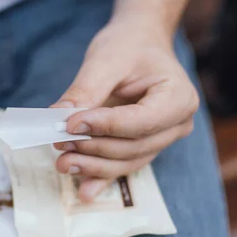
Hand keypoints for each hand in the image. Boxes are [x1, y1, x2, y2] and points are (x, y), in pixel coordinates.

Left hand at [53, 15, 198, 201]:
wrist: (140, 44)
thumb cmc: (128, 46)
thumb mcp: (105, 59)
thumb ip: (85, 89)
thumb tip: (57, 117)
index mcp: (178, 97)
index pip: (140, 121)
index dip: (104, 126)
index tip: (69, 124)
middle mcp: (177, 124)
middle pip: (133, 146)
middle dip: (93, 148)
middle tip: (58, 142)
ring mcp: (162, 139)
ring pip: (126, 162)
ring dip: (92, 166)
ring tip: (62, 163)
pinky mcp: (144, 148)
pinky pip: (122, 167)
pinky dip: (101, 179)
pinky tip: (83, 192)